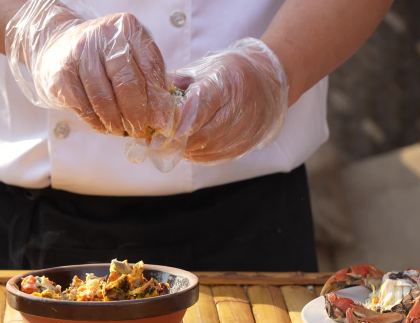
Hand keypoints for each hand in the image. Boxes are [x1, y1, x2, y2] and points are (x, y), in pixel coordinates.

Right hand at [6, 0, 173, 137]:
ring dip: (116, 122)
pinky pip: (84, 107)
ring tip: (122, 131)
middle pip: (127, 82)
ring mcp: (79, 53)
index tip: (161, 121)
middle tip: (141, 131)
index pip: (150, 67)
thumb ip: (150, 79)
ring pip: (104, 98)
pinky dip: (97, 122)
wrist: (58, 49)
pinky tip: (104, 127)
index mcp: (128, 28)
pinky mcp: (61, 74)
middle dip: (137, 113)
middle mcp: (103, 36)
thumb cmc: (103, 58)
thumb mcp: (130, 56)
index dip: (157, 99)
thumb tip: (165, 116)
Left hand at [170, 38, 287, 162]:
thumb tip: (151, 96)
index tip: (159, 130)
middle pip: (203, 133)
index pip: (200, 107)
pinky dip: (198, 155)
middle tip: (158, 141)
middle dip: (178, 140)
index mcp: (226, 83)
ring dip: (186, 150)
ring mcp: (246, 129)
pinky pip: (217, 156)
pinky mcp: (247, 144)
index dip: (178, 122)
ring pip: (209, 148)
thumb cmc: (230, 73)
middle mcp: (239, 107)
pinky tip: (188, 149)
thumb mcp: (205, 68)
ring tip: (170, 145)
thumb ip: (178, 82)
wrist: (269, 83)